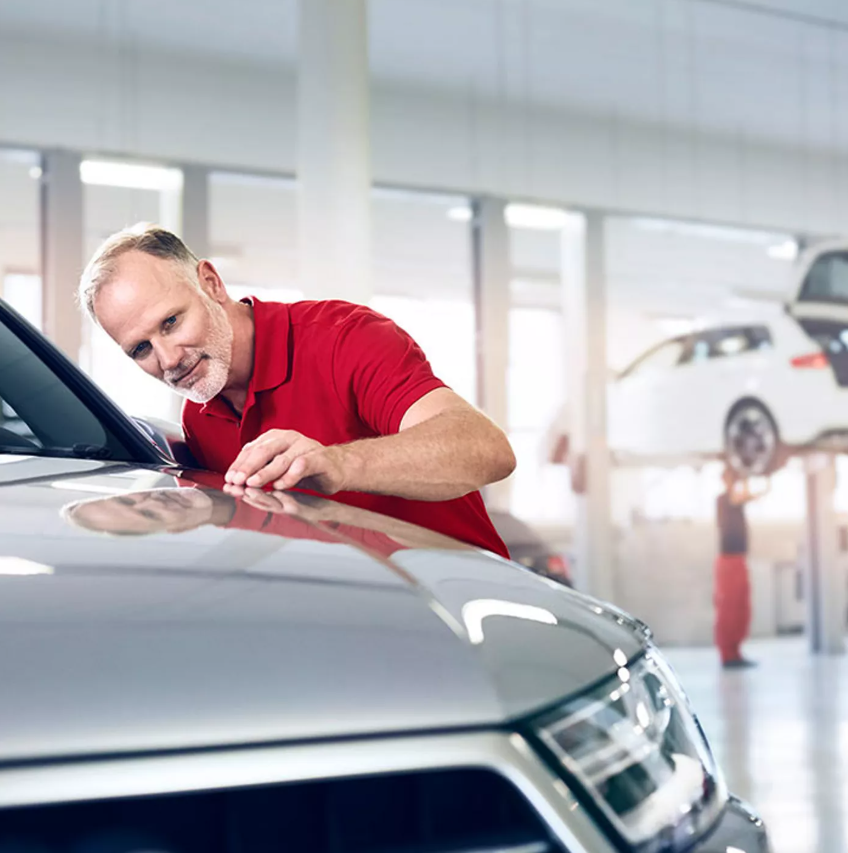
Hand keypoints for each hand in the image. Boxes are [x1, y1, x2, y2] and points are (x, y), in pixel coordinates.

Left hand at [224, 429, 348, 492]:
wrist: (337, 467)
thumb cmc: (304, 467)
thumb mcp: (278, 465)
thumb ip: (260, 468)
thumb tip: (235, 480)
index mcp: (276, 437)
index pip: (253, 448)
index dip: (239, 463)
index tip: (229, 478)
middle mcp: (290, 438)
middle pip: (264, 450)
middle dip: (248, 466)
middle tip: (237, 480)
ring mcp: (305, 446)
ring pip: (282, 459)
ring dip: (265, 472)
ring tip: (253, 483)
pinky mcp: (320, 458)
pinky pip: (303, 465)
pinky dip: (290, 475)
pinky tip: (280, 485)